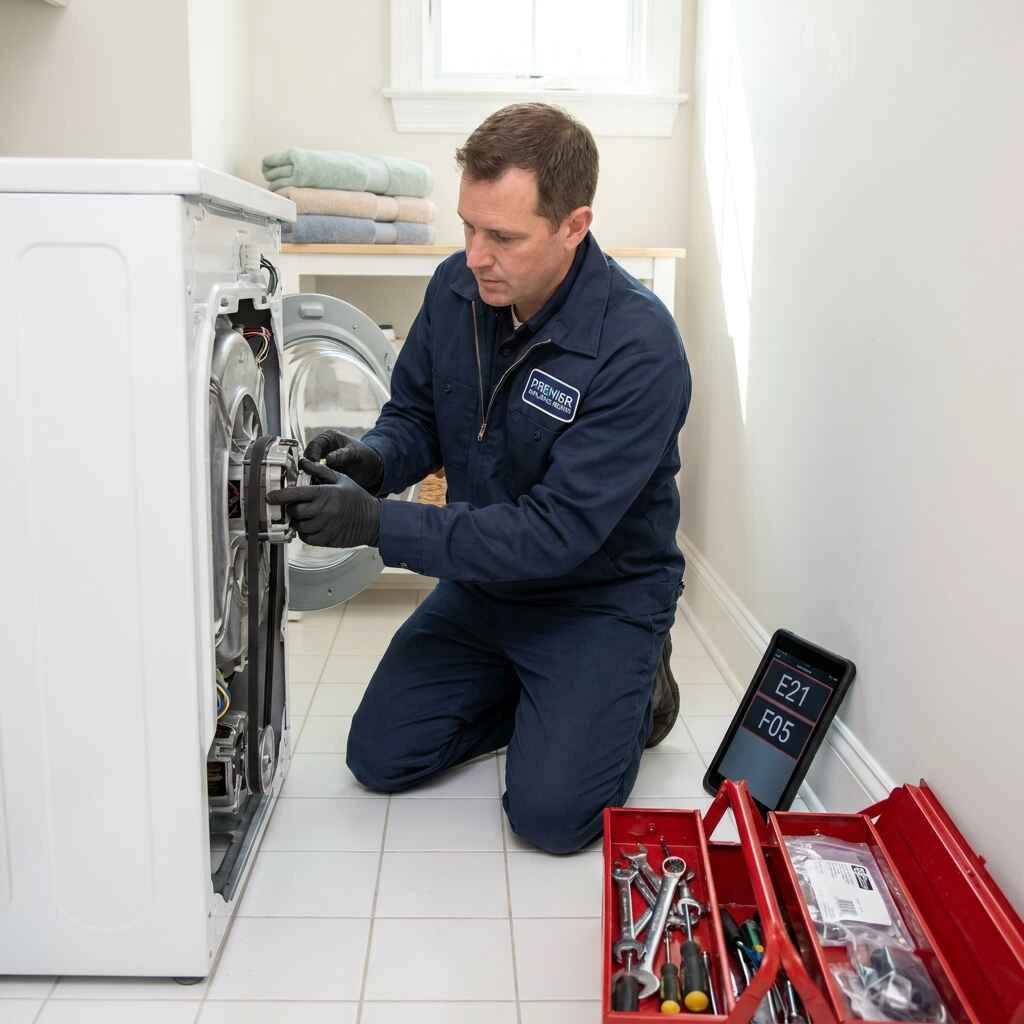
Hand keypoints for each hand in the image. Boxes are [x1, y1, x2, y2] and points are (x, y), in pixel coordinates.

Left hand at [267, 459, 381, 547]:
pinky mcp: (327, 539)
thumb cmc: (357, 499)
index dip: (279, 496)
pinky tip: (313, 526)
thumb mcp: (341, 479)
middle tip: (296, 505)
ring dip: (299, 521)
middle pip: (294, 511)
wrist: (374, 520)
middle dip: (292, 508)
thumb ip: (320, 470)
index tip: (271, 497)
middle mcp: (324, 510)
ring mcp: (325, 526)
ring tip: (308, 516)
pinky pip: (306, 538)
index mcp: (325, 493)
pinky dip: (305, 533)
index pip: (296, 494)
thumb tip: (303, 463)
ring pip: (299, 526)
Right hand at [303, 430, 383, 492]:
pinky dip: (315, 483)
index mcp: (328, 438)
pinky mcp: (322, 473)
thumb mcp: (356, 453)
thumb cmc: (365, 455)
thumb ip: (343, 454)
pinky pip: (315, 478)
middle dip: (308, 467)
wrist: (372, 469)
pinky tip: (319, 488)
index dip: (312, 454)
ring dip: (310, 476)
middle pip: (307, 457)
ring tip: (315, 484)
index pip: (314, 445)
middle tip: (311, 477)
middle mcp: (321, 449)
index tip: (314, 464)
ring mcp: (321, 462)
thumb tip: (328, 459)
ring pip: (309, 469)